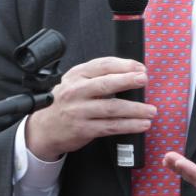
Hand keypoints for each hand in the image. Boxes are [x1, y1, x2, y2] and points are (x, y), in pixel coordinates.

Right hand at [26, 57, 155, 160]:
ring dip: (135, 109)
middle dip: (128, 81)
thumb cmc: (67, 101)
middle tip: (145, 80)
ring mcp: (79, 111)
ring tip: (151, 110)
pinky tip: (141, 124)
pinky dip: (129, 126)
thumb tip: (132, 71)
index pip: (102, 65)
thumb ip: (98, 75)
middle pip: (106, 84)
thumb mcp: (76, 81)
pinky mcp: (83, 129)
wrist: (45, 128)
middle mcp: (76, 91)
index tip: (141, 68)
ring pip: (112, 108)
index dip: (124, 65)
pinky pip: (111, 127)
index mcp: (77, 75)